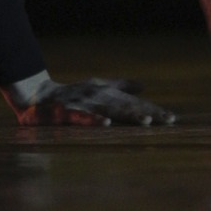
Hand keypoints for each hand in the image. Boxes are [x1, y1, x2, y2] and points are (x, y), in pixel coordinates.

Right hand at [3, 72, 175, 127]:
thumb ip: (120, 86)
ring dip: (128, 115)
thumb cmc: (71, 94)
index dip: (152, 108)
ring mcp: (83, 101)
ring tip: (146, 121)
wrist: (38, 96)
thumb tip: (142, 85)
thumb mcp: (97, 88)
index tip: (172, 119)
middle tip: (167, 121)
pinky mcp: (67, 111)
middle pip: (127, 105)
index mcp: (106, 91)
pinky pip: (83, 116)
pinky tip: (107, 124)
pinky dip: (94, 119)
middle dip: (148, 113)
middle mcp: (98, 94)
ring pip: (110, 109)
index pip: (134, 101)